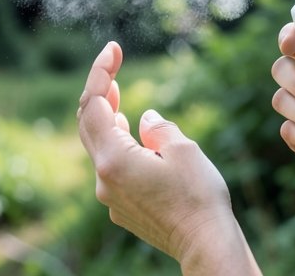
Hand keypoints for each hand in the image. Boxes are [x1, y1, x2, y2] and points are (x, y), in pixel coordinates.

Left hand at [78, 42, 255, 271]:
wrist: (205, 245)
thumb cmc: (199, 196)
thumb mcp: (184, 149)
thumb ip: (159, 128)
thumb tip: (145, 120)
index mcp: (114, 159)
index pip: (94, 105)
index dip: (101, 73)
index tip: (112, 49)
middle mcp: (104, 179)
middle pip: (89, 125)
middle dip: (100, 93)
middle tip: (112, 66)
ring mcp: (111, 196)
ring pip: (100, 148)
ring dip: (108, 119)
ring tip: (117, 96)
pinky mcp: (123, 208)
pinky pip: (114, 169)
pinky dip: (120, 145)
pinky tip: (135, 139)